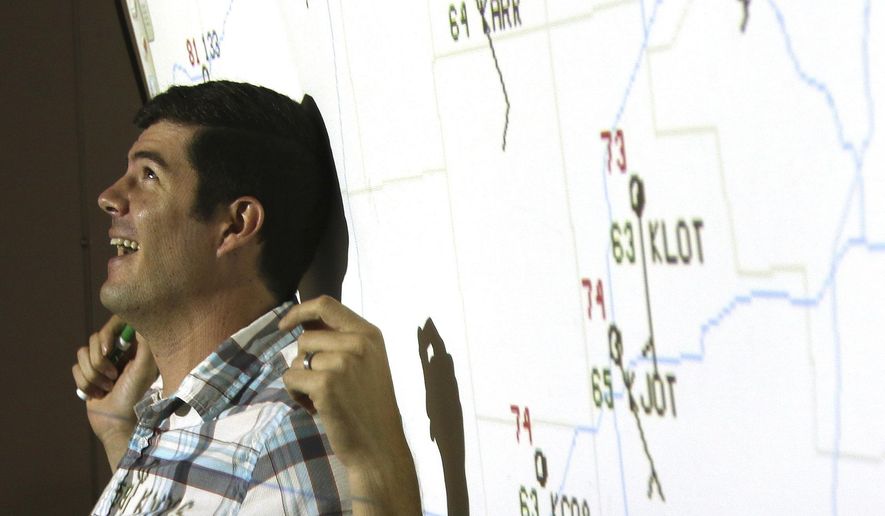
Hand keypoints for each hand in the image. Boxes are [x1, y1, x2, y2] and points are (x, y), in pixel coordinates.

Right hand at [71, 315, 157, 463]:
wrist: (117, 423)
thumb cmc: (134, 395)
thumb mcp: (144, 368)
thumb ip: (144, 344)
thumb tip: (138, 323)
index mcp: (132, 347)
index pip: (115, 324)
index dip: (108, 333)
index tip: (110, 351)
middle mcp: (116, 352)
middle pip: (95, 338)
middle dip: (100, 362)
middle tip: (113, 377)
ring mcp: (101, 362)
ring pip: (83, 353)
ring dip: (93, 375)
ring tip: (107, 388)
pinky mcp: (87, 374)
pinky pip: (76, 368)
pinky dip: (85, 383)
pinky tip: (97, 394)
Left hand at [280, 296, 419, 513]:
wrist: (379, 445)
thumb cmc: (368, 405)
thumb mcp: (366, 362)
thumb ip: (342, 340)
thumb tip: (302, 323)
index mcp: (369, 334)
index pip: (326, 304)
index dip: (299, 311)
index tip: (285, 325)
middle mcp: (358, 343)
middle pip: (305, 338)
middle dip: (304, 361)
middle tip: (322, 386)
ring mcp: (342, 362)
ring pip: (296, 359)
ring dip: (301, 380)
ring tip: (323, 399)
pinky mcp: (325, 384)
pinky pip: (290, 378)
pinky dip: (295, 395)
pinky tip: (316, 408)